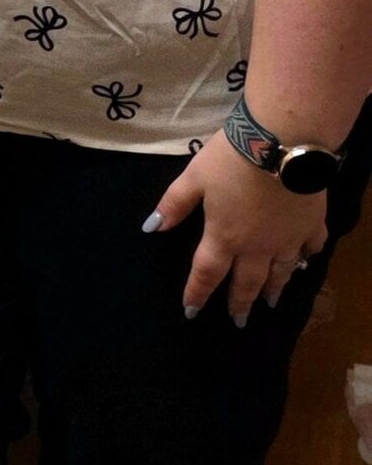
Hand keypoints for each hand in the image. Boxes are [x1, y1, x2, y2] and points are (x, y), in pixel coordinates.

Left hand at [151, 132, 330, 325]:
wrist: (284, 143)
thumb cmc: (232, 159)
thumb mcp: (193, 177)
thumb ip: (174, 204)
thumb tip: (152, 228)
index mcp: (224, 237)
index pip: (207, 274)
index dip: (197, 294)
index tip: (191, 312)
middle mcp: (258, 246)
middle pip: (248, 282)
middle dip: (240, 303)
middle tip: (238, 321)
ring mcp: (289, 238)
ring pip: (282, 272)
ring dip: (275, 289)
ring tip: (271, 302)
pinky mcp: (313, 224)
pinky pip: (312, 247)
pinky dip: (308, 258)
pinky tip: (306, 262)